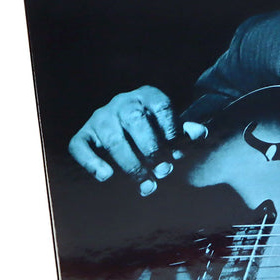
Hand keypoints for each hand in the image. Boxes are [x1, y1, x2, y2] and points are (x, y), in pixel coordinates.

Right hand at [68, 85, 206, 195]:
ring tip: (146, 183)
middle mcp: (123, 102)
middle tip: (164, 171)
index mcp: (148, 95)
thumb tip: (200, 133)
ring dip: (130, 164)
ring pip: (112, 138)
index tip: (178, 154)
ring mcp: (101, 116)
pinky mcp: (84, 133)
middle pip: (135, 120)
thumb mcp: (173, 126)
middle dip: (152, 149)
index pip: (161, 107)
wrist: (125, 123)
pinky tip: (106, 176)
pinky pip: (79, 145)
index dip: (171, 131)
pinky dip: (91, 162)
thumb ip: (186, 131)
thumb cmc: (156, 128)